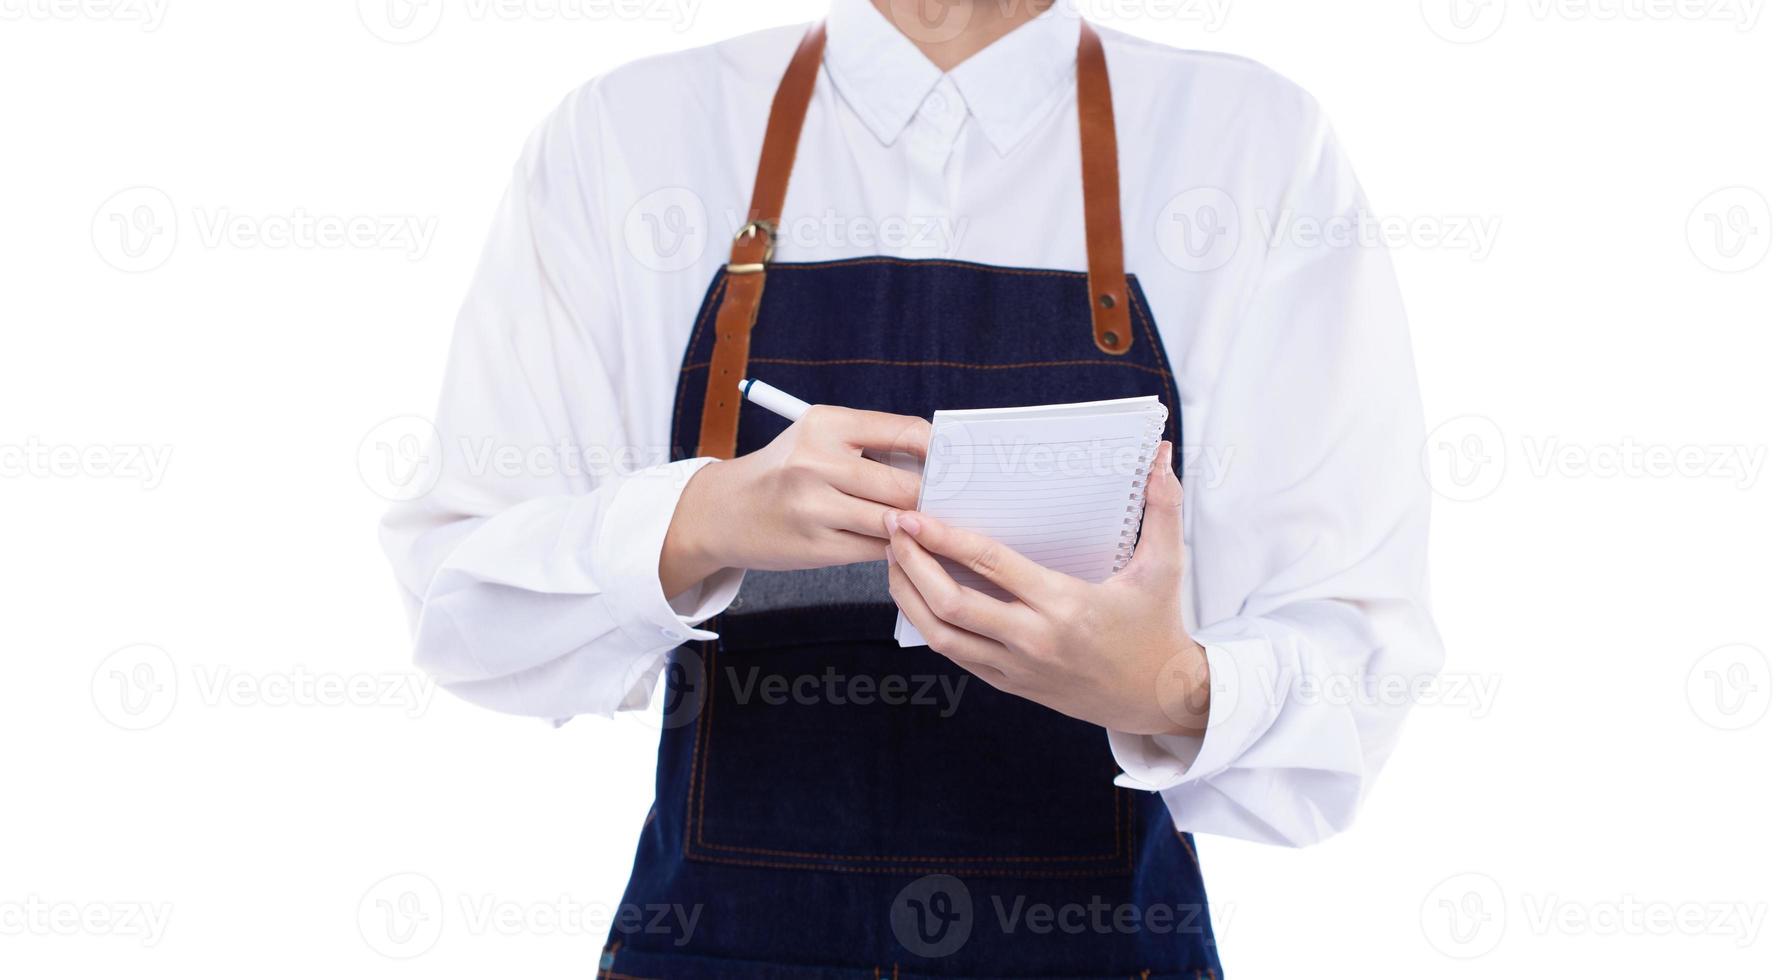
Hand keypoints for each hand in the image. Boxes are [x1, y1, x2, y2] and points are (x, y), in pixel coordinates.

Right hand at [660, 406, 929, 596]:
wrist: (724, 511)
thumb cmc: (785, 471)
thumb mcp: (818, 438)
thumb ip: (872, 444)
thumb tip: (940, 463)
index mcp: (827, 424)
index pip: (906, 432)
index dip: (941, 452)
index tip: (957, 464)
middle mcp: (818, 462)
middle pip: (906, 484)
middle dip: (932, 497)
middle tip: (952, 503)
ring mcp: (815, 507)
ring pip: (895, 522)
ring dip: (916, 527)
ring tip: (929, 525)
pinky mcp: (816, 546)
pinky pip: (876, 549)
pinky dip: (895, 547)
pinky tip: (900, 543)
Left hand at [884, 442, 1209, 736]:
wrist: (1158, 699)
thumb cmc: (1158, 627)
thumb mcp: (1165, 568)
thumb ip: (1162, 508)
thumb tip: (1163, 455)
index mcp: (1064, 604)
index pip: (990, 566)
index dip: (944, 539)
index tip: (913, 516)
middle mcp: (1033, 639)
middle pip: (951, 603)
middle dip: (911, 564)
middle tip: (891, 530)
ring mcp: (1016, 667)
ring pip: (942, 635)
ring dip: (908, 596)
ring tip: (894, 560)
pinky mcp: (1009, 683)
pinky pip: (955, 655)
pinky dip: (928, 624)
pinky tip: (916, 595)